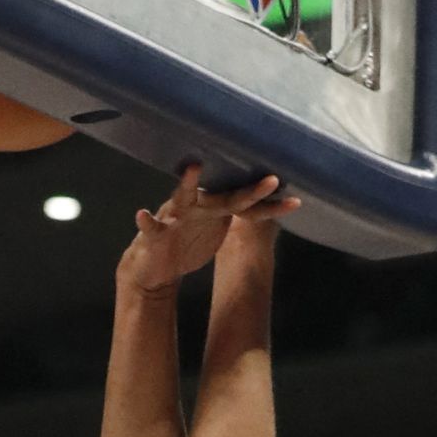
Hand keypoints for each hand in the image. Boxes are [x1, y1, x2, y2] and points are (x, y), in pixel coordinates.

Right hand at [116, 167, 298, 295]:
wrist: (155, 267)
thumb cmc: (188, 241)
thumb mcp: (218, 226)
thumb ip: (240, 213)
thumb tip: (271, 205)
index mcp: (215, 206)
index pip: (246, 202)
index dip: (269, 204)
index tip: (295, 203)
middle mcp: (197, 206)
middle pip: (226, 197)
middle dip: (249, 192)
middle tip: (273, 180)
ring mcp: (174, 217)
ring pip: (183, 198)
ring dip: (187, 183)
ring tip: (193, 168)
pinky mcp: (154, 234)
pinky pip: (150, 226)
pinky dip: (145, 221)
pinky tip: (141, 215)